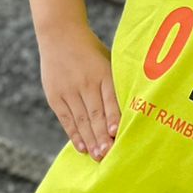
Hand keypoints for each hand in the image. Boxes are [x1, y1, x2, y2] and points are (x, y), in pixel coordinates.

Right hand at [39, 27, 118, 159]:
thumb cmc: (92, 51)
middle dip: (102, 137)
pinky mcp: (55, 96)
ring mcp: (68, 90)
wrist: (60, 34)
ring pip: (81, 120)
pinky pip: (66, 119)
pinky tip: (82, 148)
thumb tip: (136, 106)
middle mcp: (85, 83)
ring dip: (90, 141)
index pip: (110, 100)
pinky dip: (74, 135)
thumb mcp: (108, 60)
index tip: (117, 134)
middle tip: (109, 156)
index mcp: (103, 73)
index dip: (113, 118)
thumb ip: (118, 82)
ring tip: (98, 157)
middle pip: (95, 114)